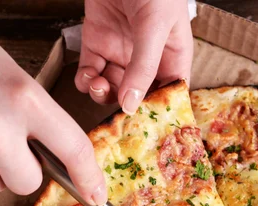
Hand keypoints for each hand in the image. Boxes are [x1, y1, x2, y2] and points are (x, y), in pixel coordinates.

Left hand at [75, 0, 193, 113]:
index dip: (160, 112)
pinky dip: (86, 81)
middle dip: (124, 107)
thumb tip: (132, 104)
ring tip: (99, 86)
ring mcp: (120, 52)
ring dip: (103, 94)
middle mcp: (146, 58)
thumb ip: (143, 65)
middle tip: (114, 117)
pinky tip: (88, 77)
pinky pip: (90, 73)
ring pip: (111, 88)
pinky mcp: (96, 44)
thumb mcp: (154, 24)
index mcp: (171, 54)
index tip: (147, 128)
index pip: (170, 92)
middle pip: (137, 96)